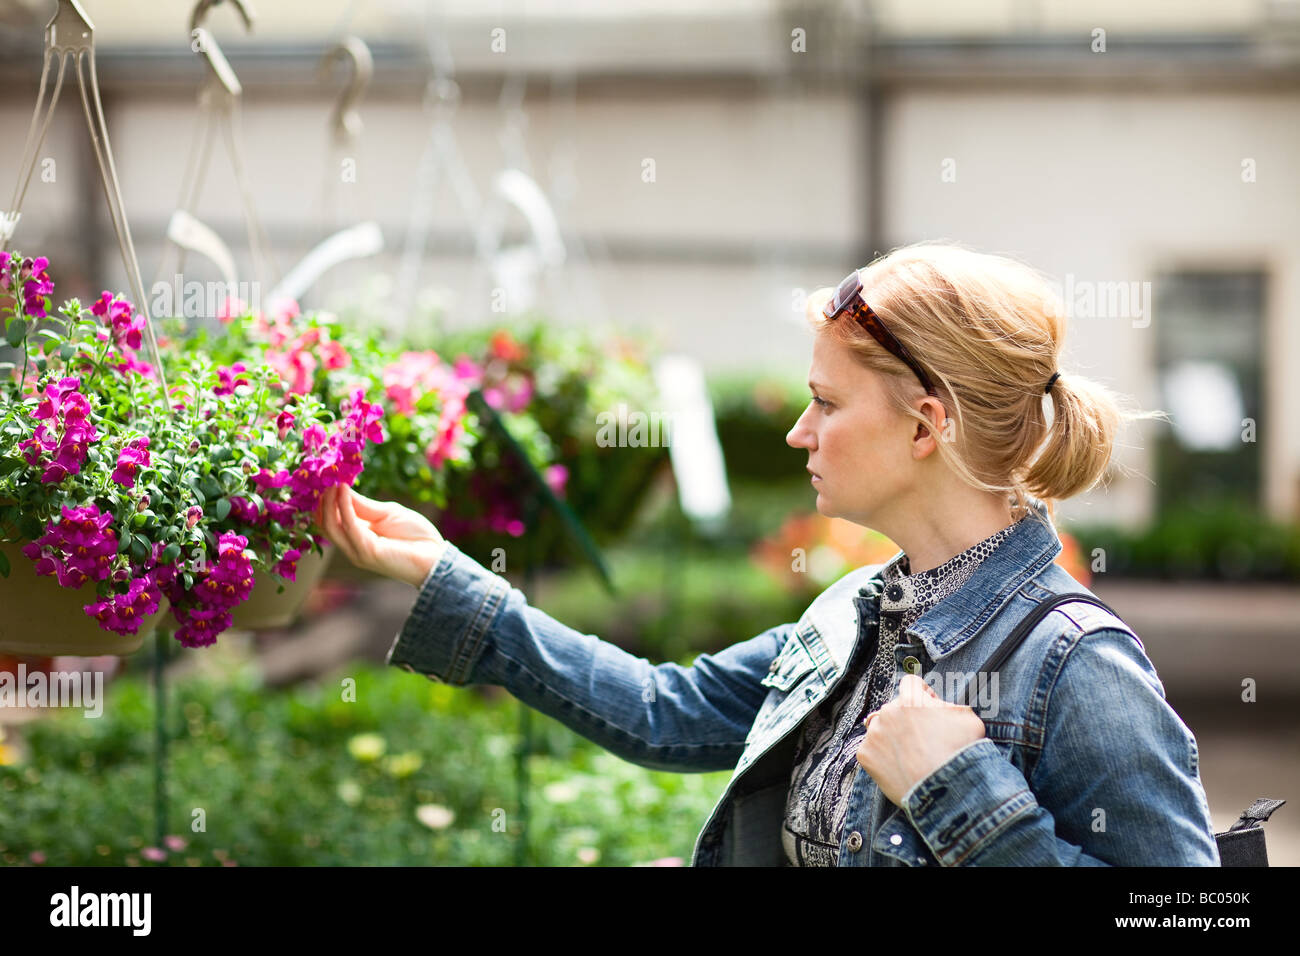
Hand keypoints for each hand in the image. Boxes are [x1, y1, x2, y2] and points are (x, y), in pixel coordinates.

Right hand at [314, 485, 448, 587]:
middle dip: (322, 500)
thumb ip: (363, 505)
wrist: (435, 557)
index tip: (326, 477)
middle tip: (323, 476)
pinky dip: (343, 507)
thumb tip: (341, 488)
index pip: (330, 520)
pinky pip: (349, 527)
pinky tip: (343, 490)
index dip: (325, 500)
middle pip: (325, 524)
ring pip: (331, 526)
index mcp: (357, 537)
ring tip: (331, 480)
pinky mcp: (366, 552)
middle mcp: (352, 546)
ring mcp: (357, 551)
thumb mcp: (387, 513)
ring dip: (328, 502)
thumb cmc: (415, 536)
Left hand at [855, 673, 987, 808]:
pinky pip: (872, 751)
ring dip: (892, 737)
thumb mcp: (968, 719)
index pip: (911, 683)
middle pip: (894, 708)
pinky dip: (883, 758)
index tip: (929, 709)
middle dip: (907, 720)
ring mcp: (874, 733)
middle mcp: (888, 711)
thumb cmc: (961, 754)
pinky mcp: (865, 755)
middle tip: (923, 741)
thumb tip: (938, 705)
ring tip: (911, 757)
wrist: (946, 791)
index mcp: (911, 699)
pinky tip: (901, 768)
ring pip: (881, 729)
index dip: (923, 695)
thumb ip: (949, 706)